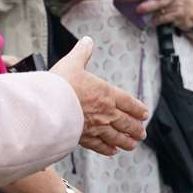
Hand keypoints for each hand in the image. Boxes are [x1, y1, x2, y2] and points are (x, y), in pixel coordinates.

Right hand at [50, 37, 149, 154]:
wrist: (47, 106)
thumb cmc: (60, 85)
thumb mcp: (72, 63)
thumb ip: (82, 53)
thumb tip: (87, 41)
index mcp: (106, 93)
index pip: (128, 102)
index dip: (137, 109)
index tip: (144, 114)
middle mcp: (105, 112)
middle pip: (126, 122)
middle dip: (135, 128)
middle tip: (142, 133)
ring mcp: (96, 127)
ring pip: (116, 136)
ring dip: (126, 141)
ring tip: (132, 145)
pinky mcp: (84, 138)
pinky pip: (100, 145)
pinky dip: (107, 149)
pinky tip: (112, 152)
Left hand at [136, 0, 192, 31]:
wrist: (191, 10)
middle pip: (163, 1)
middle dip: (150, 5)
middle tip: (139, 8)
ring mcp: (179, 6)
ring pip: (164, 11)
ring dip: (152, 14)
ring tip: (142, 15)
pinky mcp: (179, 16)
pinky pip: (166, 19)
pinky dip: (158, 21)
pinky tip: (151, 21)